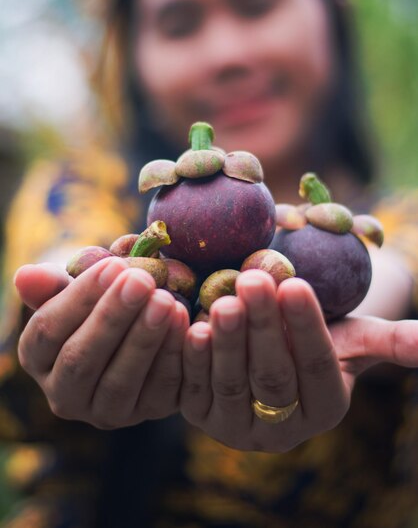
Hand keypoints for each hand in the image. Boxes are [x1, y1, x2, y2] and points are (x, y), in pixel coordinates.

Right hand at [15, 257, 188, 428]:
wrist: (138, 325)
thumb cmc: (99, 300)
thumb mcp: (73, 289)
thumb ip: (50, 285)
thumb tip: (25, 275)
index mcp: (37, 358)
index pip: (47, 331)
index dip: (80, 298)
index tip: (113, 266)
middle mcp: (64, 395)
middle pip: (80, 360)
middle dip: (113, 317)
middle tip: (141, 281)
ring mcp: (107, 412)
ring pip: (120, 382)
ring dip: (144, 339)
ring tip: (165, 300)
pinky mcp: (148, 413)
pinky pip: (161, 390)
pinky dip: (173, 355)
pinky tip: (184, 321)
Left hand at [181, 270, 417, 451]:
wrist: (265, 353)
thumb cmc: (314, 339)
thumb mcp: (351, 339)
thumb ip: (387, 342)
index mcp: (324, 408)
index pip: (317, 366)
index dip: (306, 327)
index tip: (295, 283)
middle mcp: (281, 429)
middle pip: (273, 376)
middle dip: (263, 327)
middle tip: (254, 280)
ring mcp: (236, 426)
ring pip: (232, 383)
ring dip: (227, 341)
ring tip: (223, 300)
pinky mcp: (198, 414)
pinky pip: (192, 386)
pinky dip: (190, 355)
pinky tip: (190, 322)